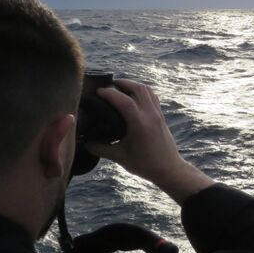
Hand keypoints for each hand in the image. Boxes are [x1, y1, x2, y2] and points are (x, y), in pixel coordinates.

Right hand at [87, 79, 213, 202]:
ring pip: (147, 90)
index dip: (110, 93)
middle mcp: (150, 115)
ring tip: (119, 87)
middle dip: (122, 83)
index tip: (97, 91)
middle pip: (138, 88)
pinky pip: (152, 96)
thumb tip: (84, 142)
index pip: (124, 101)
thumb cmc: (145, 164)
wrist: (169, 169)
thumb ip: (101, 148)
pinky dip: (141, 91)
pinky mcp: (161, 116)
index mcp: (140, 124)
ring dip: (132, 85)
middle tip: (108, 86)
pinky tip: (132, 97)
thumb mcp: (120, 157)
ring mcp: (158, 114)